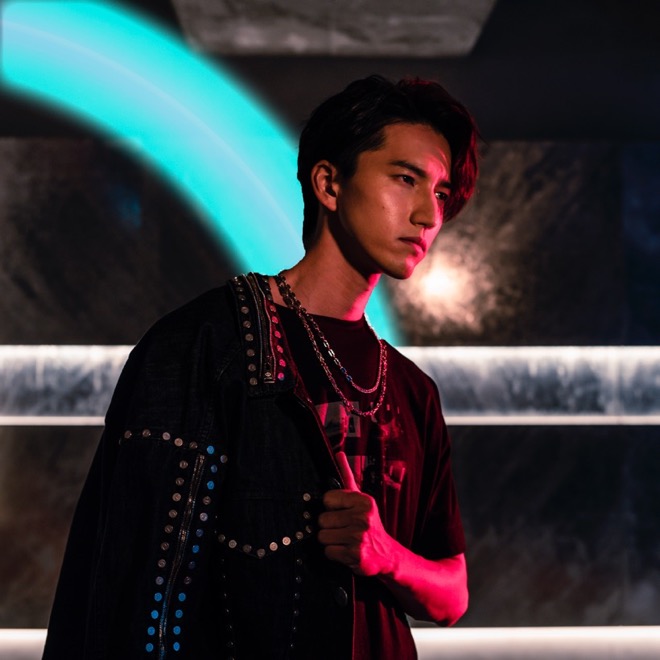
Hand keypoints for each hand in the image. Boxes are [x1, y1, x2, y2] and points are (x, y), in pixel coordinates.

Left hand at [317, 451, 395, 576]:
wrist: (387, 554)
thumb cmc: (369, 524)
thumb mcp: (361, 499)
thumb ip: (348, 477)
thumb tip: (339, 454)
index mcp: (363, 501)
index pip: (327, 499)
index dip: (331, 507)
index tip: (342, 512)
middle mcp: (362, 517)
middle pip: (322, 519)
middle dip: (329, 526)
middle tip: (344, 528)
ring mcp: (359, 536)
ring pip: (322, 536)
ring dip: (331, 540)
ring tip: (345, 539)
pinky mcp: (356, 555)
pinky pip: (328, 551)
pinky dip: (335, 553)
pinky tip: (347, 550)